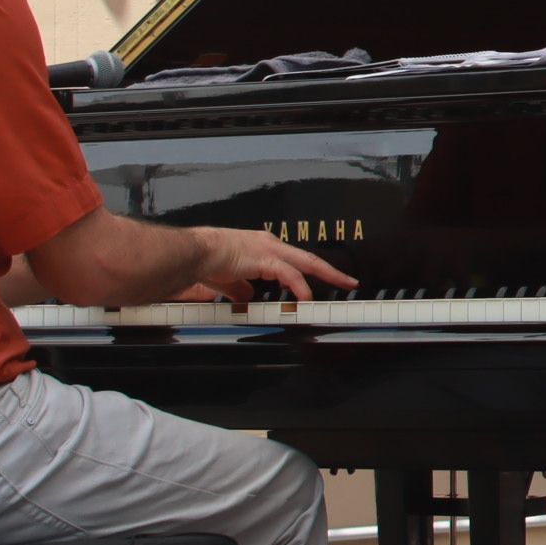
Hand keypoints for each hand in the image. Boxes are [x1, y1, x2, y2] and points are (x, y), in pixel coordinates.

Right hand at [187, 226, 359, 304]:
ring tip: (344, 286)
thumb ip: (242, 289)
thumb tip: (248, 299)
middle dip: (332, 271)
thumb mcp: (229, 280)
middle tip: (350, 281)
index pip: (294, 260)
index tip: (322, 281)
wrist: (195, 253)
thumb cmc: (206, 263)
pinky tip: (306, 299)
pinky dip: (300, 287)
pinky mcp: (265, 259)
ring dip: (328, 275)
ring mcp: (269, 250)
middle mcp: (270, 244)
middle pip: (309, 259)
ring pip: (307, 263)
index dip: (309, 272)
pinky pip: (290, 275)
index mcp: (263, 247)